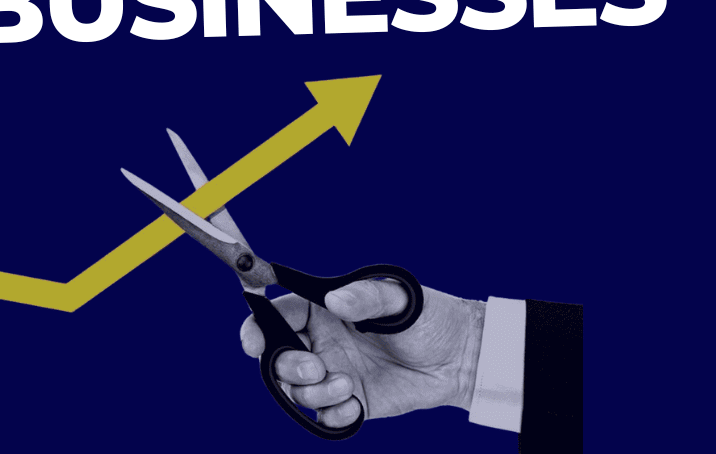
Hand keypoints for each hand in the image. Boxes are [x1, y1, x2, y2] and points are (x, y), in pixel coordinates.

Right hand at [239, 279, 485, 429]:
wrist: (460, 357)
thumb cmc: (431, 317)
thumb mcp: (403, 299)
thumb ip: (368, 298)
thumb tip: (335, 300)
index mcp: (326, 311)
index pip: (278, 316)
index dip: (257, 330)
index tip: (254, 345)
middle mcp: (323, 343)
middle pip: (277, 359)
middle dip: (286, 368)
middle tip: (317, 369)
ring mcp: (335, 373)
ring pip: (297, 392)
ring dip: (313, 394)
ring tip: (347, 386)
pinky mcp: (351, 402)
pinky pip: (324, 417)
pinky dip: (334, 415)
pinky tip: (356, 406)